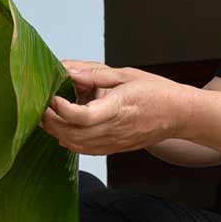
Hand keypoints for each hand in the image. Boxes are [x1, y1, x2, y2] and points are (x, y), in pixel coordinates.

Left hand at [43, 64, 190, 155]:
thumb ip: (94, 74)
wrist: (179, 115)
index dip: (62, 110)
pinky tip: (62, 130)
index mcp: (118, 107)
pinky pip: (86, 151)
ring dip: (57, 132)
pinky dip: (69, 142)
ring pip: (76, 145)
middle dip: (51, 122)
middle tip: (41, 107)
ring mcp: (114, 142)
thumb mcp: (126, 75)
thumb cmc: (155, 91)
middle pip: (73, 134)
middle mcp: (115, 129)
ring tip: (47, 117)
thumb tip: (68, 70)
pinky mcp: (114, 149)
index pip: (84, 116)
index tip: (52, 98)